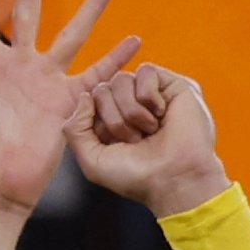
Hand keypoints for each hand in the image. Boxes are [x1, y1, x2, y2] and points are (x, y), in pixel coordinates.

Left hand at [77, 59, 224, 218]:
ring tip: (149, 129)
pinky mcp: (173, 85)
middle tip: (135, 139)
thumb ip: (75, 128)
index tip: (113, 144)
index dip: (96, 123)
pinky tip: (161, 114)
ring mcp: (151, 95)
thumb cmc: (135, 175)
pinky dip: (148, 95)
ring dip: (131, 110)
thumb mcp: (90, 158)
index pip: (87, 102)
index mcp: (109, 122)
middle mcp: (129, 106)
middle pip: (102, 89)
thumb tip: (84, 96)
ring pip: (121, 79)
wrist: (174, 178)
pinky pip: (146, 71)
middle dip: (114, 118)